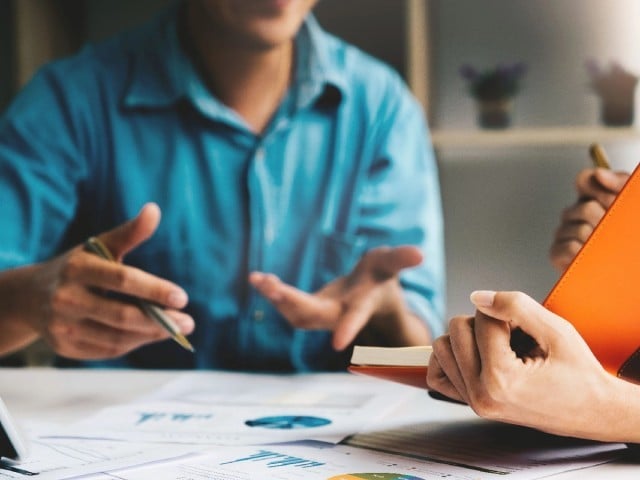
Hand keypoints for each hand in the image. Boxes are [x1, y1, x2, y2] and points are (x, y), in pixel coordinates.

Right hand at [4, 203, 193, 359]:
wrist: (31, 297)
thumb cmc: (79, 267)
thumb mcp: (99, 246)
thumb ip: (129, 232)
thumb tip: (154, 209)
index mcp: (77, 268)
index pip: (122, 280)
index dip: (155, 289)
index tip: (183, 298)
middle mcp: (66, 299)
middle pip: (121, 315)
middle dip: (160, 321)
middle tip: (189, 322)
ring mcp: (63, 327)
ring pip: (117, 338)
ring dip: (150, 335)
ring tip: (176, 329)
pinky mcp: (65, 347)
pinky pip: (107, 351)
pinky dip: (133, 344)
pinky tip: (150, 335)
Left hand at [249, 245, 429, 350]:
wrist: (367, 298)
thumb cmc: (378, 278)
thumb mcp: (390, 263)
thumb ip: (401, 259)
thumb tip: (420, 254)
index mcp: (361, 305)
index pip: (356, 317)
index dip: (349, 328)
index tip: (337, 344)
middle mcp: (339, 314)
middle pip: (314, 315)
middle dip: (293, 302)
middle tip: (271, 285)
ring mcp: (322, 315)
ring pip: (297, 315)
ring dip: (277, 299)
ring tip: (259, 280)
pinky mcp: (309, 310)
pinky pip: (288, 307)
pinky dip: (273, 294)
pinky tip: (259, 280)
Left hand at [426, 290, 636, 441]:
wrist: (592, 410)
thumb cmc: (578, 373)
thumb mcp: (556, 330)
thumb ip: (515, 305)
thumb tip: (476, 297)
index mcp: (501, 378)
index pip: (482, 319)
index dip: (507, 314)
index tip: (527, 330)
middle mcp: (480, 394)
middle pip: (456, 330)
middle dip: (485, 323)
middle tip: (513, 337)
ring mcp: (472, 402)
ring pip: (442, 347)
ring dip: (467, 338)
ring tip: (499, 347)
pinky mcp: (469, 404)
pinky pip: (438, 373)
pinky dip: (451, 357)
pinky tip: (475, 354)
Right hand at [550, 167, 628, 271]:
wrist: (631, 271)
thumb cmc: (631, 236)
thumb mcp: (634, 204)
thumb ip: (620, 182)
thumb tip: (599, 174)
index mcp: (593, 198)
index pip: (584, 179)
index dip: (599, 189)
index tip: (614, 200)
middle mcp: (576, 214)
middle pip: (585, 207)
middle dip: (606, 221)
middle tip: (618, 231)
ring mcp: (565, 233)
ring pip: (579, 230)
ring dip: (598, 241)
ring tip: (608, 248)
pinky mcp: (557, 254)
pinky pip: (568, 248)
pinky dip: (584, 254)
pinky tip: (593, 258)